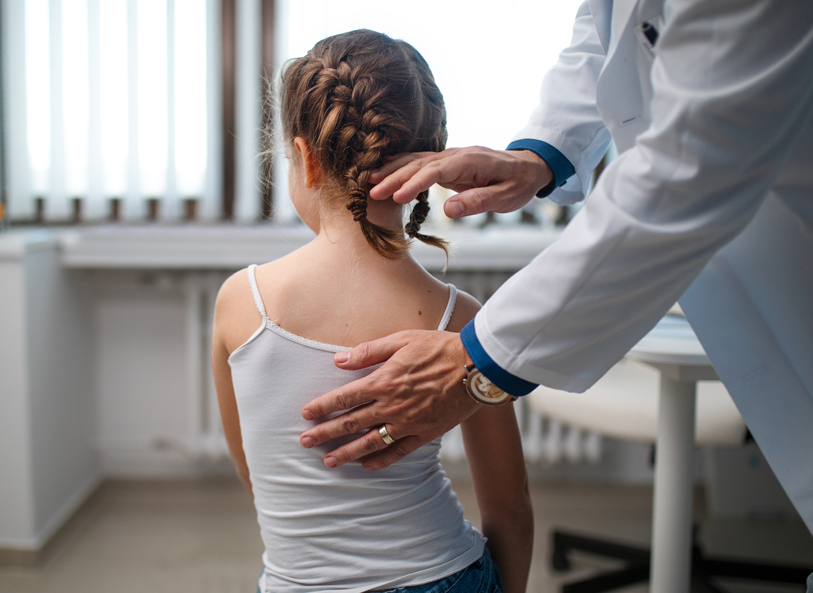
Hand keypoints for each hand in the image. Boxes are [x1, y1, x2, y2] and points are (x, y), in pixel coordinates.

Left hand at [299, 330, 481, 469]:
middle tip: (305, 443)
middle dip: (325, 434)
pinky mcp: (425, 433)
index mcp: (383, 381)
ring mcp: (408, 423)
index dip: (322, 407)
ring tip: (328, 462)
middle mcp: (391, 406)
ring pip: (370, 442)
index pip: (344, 397)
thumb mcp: (402, 340)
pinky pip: (398, 452)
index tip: (306, 414)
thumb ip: (369, 352)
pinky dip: (380, 460)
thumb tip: (339, 360)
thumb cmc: (439, 347)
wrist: (476, 366)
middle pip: (350, 423)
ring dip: (346, 453)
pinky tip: (366, 466)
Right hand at [368, 146, 552, 217]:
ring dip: (393, 169)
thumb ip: (478, 202)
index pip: (435, 171)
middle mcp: (457, 154)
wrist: (528, 167)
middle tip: (372, 191)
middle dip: (394, 176)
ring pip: (417, 159)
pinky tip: (385, 169)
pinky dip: (401, 164)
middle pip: (420, 163)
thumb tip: (448, 209)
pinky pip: (421, 161)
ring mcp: (451, 156)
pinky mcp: (448, 162)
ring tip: (370, 180)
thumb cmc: (518, 184)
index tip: (396, 197)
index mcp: (470, 162)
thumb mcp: (505, 198)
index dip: (414, 183)